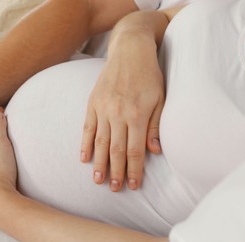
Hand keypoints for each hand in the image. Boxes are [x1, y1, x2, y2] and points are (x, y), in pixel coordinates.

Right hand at [80, 32, 164, 191]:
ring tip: (98, 180)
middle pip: (116, 150)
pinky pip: (87, 128)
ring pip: (100, 142)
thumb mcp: (160, 99)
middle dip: (116, 172)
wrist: (130, 50)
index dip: (134, 170)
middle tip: (114, 189)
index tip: (133, 185)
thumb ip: (155, 126)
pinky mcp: (92, 103)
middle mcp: (118, 114)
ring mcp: (103, 108)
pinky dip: (85, 144)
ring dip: (99, 163)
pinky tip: (84, 158)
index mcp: (138, 115)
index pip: (135, 150)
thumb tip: (154, 151)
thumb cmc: (149, 75)